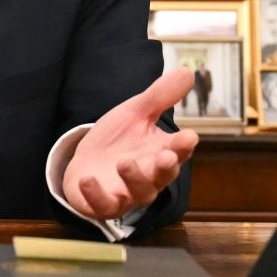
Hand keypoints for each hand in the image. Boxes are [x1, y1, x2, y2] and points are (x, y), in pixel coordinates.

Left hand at [62, 67, 198, 219]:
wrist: (88, 161)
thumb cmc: (119, 139)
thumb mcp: (135, 113)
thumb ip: (159, 96)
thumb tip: (186, 71)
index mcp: (161, 152)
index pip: (178, 150)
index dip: (184, 145)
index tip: (189, 136)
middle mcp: (150, 176)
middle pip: (164, 175)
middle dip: (166, 167)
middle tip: (166, 156)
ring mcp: (128, 192)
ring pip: (139, 192)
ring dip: (134, 178)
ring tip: (124, 162)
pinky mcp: (105, 204)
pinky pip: (104, 205)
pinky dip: (97, 195)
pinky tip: (87, 180)